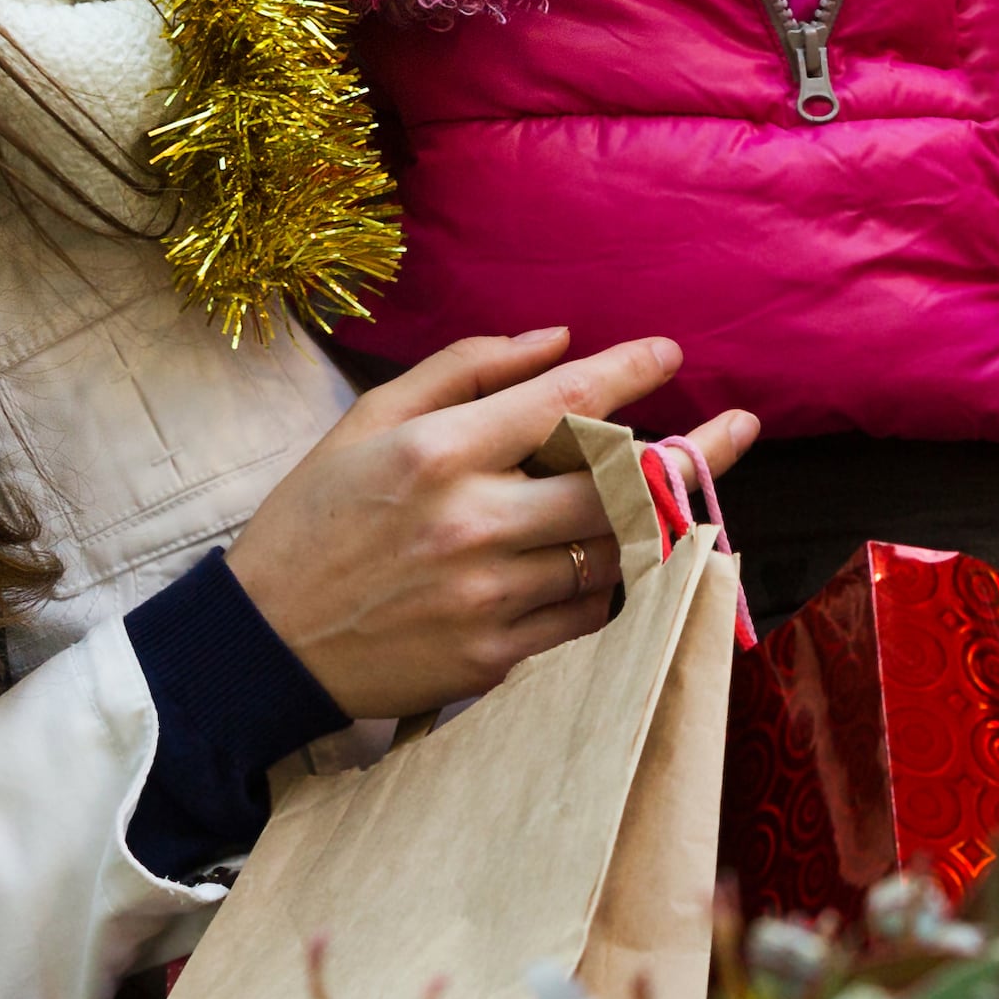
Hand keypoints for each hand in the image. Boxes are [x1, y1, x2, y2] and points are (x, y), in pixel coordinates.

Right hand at [226, 327, 759, 722]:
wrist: (259, 645)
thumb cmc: (314, 517)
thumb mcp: (369, 420)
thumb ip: (466, 369)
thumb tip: (558, 340)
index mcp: (438, 453)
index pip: (565, 402)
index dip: (631, 371)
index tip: (671, 353)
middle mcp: (472, 522)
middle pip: (618, 485)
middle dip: (694, 451)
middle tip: (739, 428)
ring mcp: (488, 597)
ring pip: (614, 554)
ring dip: (656, 521)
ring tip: (684, 492)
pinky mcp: (494, 657)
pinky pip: (587, 612)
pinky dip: (608, 582)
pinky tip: (610, 559)